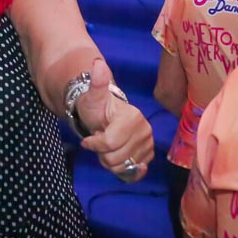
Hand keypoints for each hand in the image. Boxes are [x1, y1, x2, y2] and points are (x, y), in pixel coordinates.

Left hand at [77, 59, 154, 182]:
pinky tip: (118, 157)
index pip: (109, 143)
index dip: (94, 144)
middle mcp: (145, 132)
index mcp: (133, 118)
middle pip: (115, 158)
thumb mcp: (93, 95)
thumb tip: (97, 63)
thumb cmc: (97, 107)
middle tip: (100, 139)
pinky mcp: (148, 157)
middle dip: (102, 153)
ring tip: (107, 146)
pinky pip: (133, 173)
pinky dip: (122, 169)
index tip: (89, 137)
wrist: (105, 116)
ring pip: (122, 167)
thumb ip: (97, 81)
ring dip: (109, 161)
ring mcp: (148, 145)